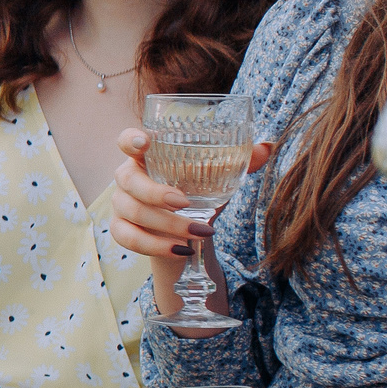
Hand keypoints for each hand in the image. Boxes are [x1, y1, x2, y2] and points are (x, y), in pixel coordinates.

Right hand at [109, 128, 271, 312]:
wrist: (183, 234)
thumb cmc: (196, 195)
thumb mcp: (217, 179)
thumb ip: (239, 161)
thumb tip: (266, 147)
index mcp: (146, 157)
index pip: (126, 141)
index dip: (130, 139)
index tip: (145, 142)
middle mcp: (127, 178)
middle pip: (128, 180)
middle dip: (155, 192)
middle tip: (184, 202)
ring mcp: (120, 205)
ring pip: (132, 212)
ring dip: (167, 224)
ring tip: (202, 231)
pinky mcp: (120, 230)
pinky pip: (130, 238)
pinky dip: (157, 245)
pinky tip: (182, 248)